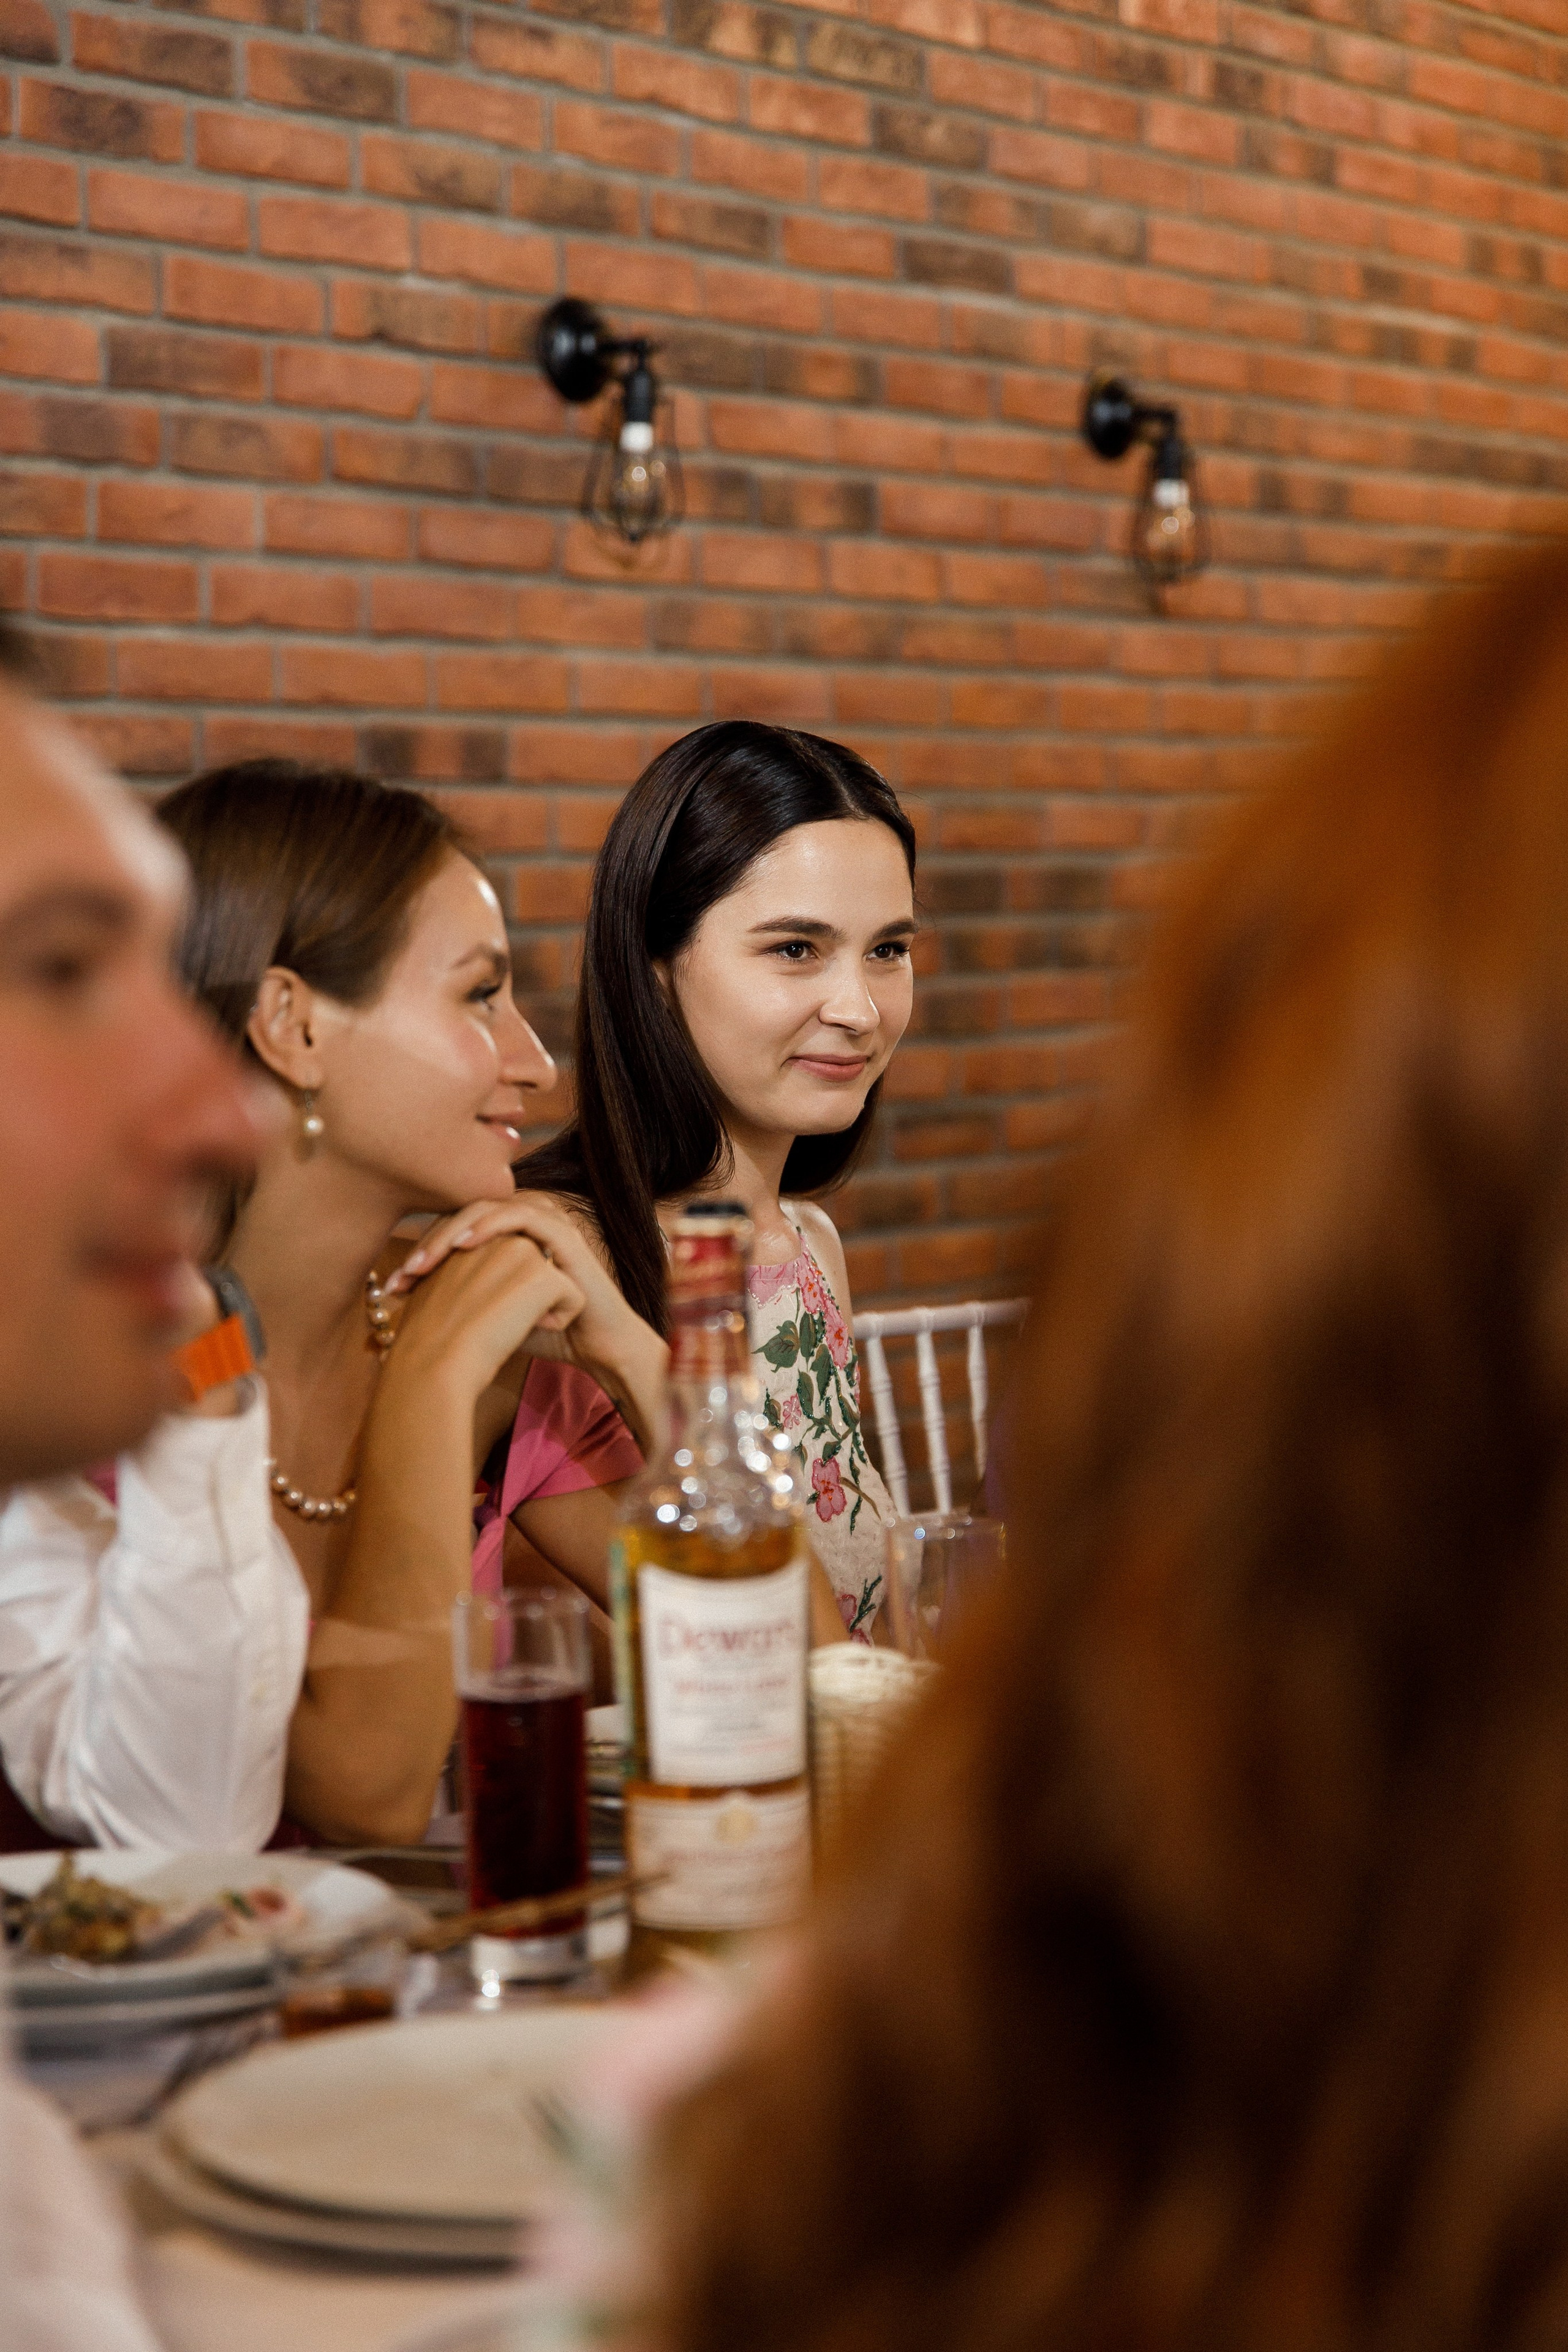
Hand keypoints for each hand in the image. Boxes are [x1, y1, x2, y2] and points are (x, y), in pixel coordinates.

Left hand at [388, 1193, 666, 1446]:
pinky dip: (490, 1224)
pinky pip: (522, 1215)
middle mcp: (524, 1221)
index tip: (394, 1287)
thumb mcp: (490, 1313)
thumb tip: (407, 1301)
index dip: (422, 1252)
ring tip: (425, 1261)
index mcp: (505, 1234)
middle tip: (403, 1274)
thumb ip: (457, 1297)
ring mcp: (545, 1222)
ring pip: (488, 1208)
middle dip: (428, 1243)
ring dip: (452, 1232)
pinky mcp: (564, 1232)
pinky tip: (463, 1244)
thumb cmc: (542, 1332)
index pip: (453, 1228)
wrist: (594, 1347)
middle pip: (464, 1213)